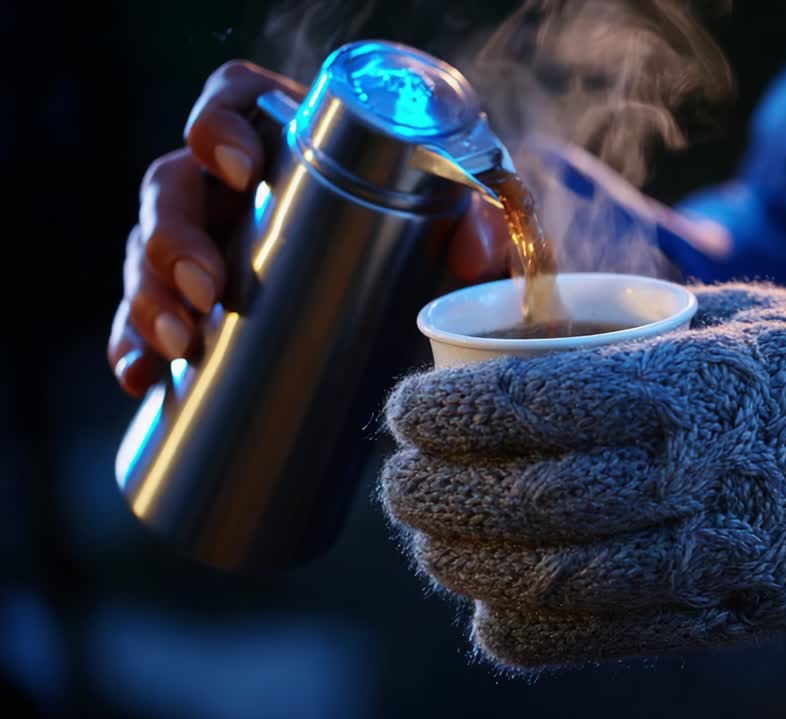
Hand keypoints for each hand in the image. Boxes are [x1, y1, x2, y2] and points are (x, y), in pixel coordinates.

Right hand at [109, 60, 511, 396]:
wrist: (411, 307)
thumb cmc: (429, 242)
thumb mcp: (460, 231)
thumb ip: (482, 228)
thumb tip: (471, 250)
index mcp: (285, 144)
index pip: (228, 103)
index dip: (215, 123)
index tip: (237, 165)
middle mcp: (231, 189)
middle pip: (170, 186)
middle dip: (172, 236)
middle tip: (207, 287)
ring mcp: (204, 245)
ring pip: (145, 253)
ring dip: (147, 295)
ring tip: (181, 343)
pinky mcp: (192, 305)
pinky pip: (139, 320)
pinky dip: (131, 347)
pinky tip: (139, 377)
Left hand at [378, 280, 785, 695]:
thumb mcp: (746, 319)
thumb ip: (639, 332)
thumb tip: (532, 330)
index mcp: (697, 390)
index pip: (534, 407)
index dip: (447, 415)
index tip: (403, 412)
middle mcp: (699, 482)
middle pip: (527, 506)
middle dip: (434, 498)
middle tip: (398, 483)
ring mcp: (714, 563)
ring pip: (551, 582)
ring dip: (465, 567)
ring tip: (428, 542)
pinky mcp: (725, 619)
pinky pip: (600, 642)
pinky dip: (525, 633)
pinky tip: (487, 608)